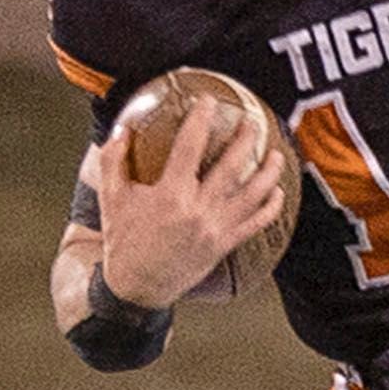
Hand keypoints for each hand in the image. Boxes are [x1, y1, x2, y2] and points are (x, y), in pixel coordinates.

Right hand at [91, 97, 286, 308]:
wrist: (137, 288)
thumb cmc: (123, 241)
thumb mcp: (111, 199)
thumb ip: (113, 161)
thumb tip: (121, 129)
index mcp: (170, 194)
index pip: (190, 147)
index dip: (200, 119)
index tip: (208, 101)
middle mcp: (197, 210)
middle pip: (231, 166)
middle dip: (245, 140)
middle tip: (252, 122)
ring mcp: (215, 229)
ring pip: (252, 195)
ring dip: (268, 171)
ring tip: (276, 153)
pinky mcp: (224, 245)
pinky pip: (255, 223)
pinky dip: (270, 206)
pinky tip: (277, 191)